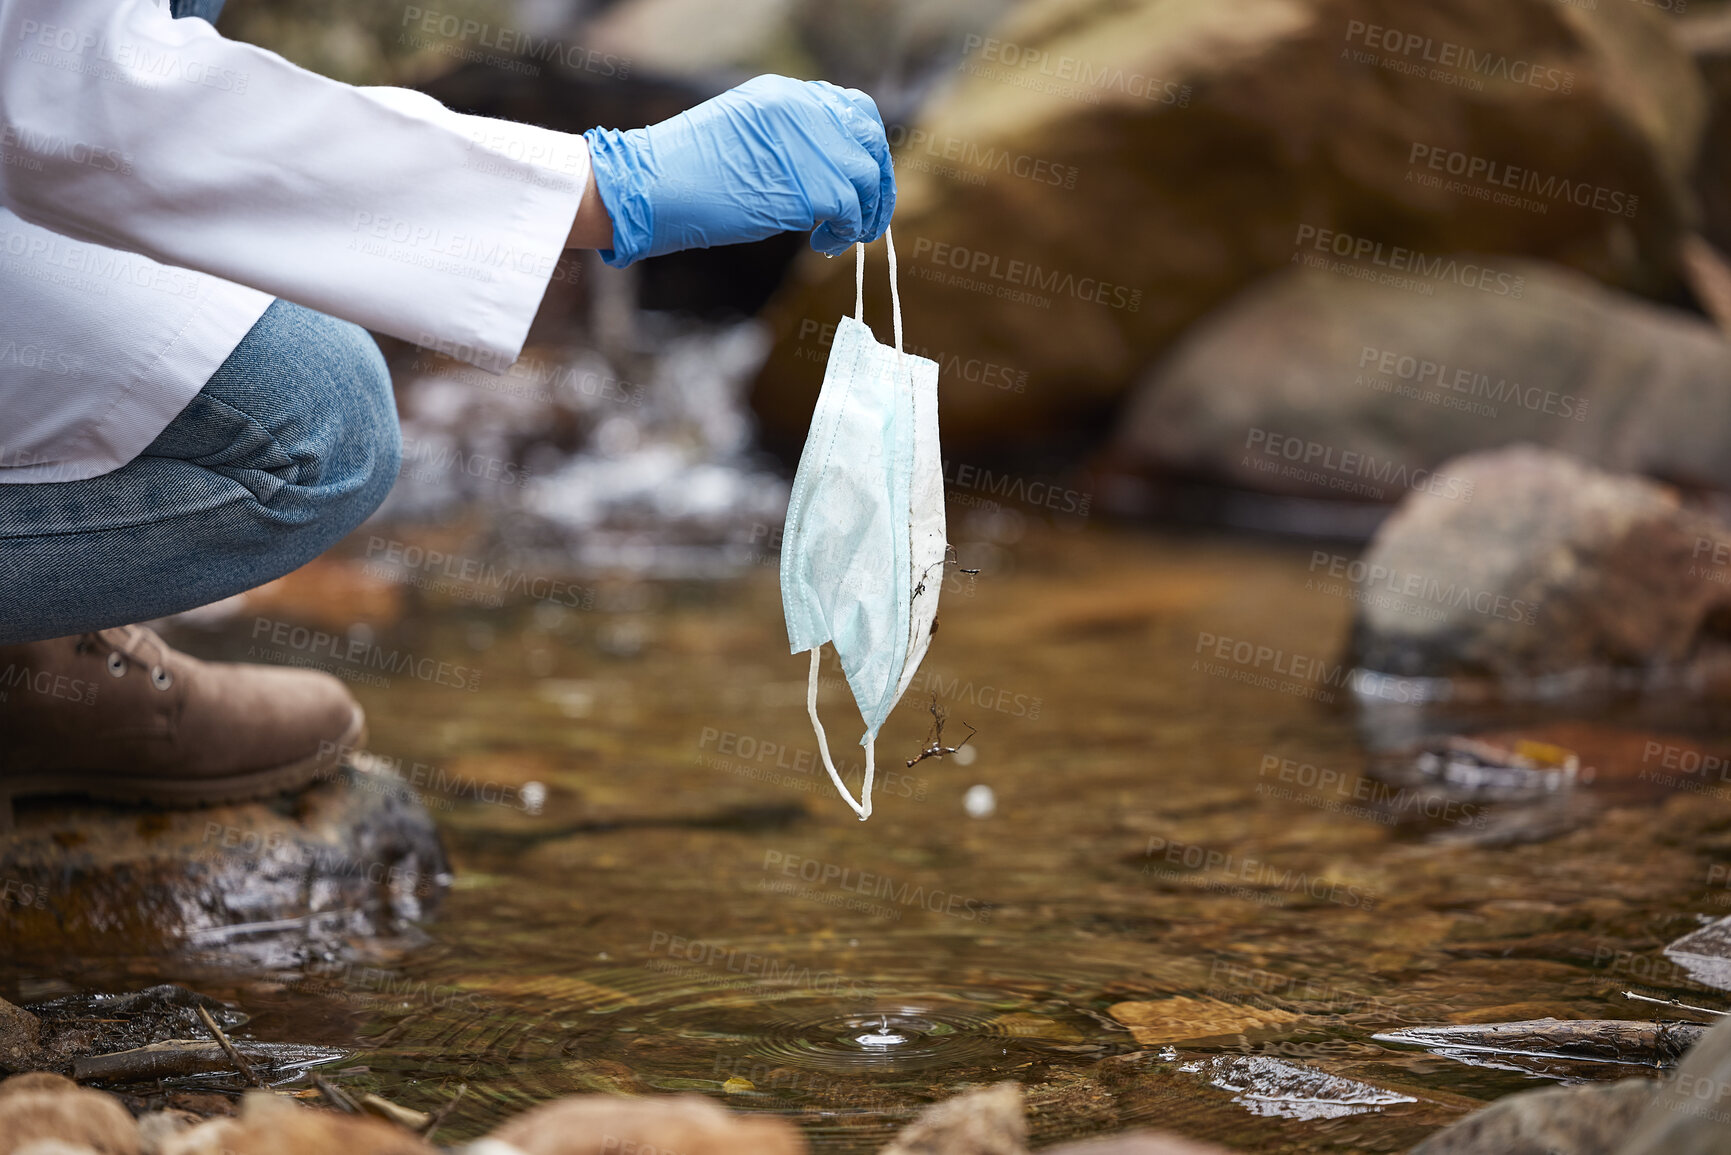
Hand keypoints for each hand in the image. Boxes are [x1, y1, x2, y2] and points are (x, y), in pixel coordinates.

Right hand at [582, 74, 894, 266]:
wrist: (651, 187)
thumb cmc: (681, 173)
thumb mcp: (739, 135)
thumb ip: (782, 141)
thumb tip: (820, 170)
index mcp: (784, 95)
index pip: (850, 109)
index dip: (862, 146)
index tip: (859, 179)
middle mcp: (804, 111)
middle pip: (870, 139)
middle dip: (877, 180)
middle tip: (867, 215)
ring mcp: (809, 146)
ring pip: (867, 176)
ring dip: (864, 212)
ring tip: (842, 236)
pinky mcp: (809, 187)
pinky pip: (851, 211)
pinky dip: (846, 232)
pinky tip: (823, 245)